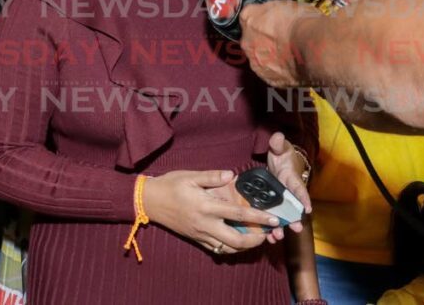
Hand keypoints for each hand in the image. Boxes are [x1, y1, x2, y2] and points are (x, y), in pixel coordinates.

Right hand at [144, 170, 281, 254]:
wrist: (150, 201)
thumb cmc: (170, 185)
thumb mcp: (190, 175)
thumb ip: (212, 176)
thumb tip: (231, 175)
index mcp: (205, 206)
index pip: (238, 215)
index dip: (258, 217)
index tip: (273, 218)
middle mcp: (205, 224)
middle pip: (236, 240)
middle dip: (256, 239)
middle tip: (268, 232)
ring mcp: (201, 234)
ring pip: (228, 249)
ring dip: (245, 246)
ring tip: (256, 237)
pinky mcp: (196, 239)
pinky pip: (217, 249)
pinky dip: (231, 248)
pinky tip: (237, 240)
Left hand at [239, 1, 319, 87]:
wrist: (315, 47)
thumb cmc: (304, 21)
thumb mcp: (285, 4)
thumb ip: (270, 10)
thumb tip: (271, 14)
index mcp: (248, 18)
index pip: (249, 17)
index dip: (262, 20)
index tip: (273, 22)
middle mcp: (246, 41)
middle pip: (251, 40)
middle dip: (264, 40)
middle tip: (283, 39)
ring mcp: (256, 62)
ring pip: (260, 58)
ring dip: (270, 57)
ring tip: (290, 55)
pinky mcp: (268, 79)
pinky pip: (272, 74)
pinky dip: (280, 71)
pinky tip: (293, 67)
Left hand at [265, 132, 311, 238]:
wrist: (279, 163)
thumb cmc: (282, 155)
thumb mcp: (280, 148)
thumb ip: (278, 144)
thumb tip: (277, 137)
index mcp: (292, 180)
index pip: (299, 189)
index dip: (304, 198)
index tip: (308, 208)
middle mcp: (289, 193)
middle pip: (293, 209)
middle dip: (294, 219)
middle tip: (295, 228)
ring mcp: (280, 201)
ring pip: (283, 217)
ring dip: (281, 227)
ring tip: (277, 236)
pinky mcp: (271, 205)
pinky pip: (273, 218)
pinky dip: (271, 227)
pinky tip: (268, 237)